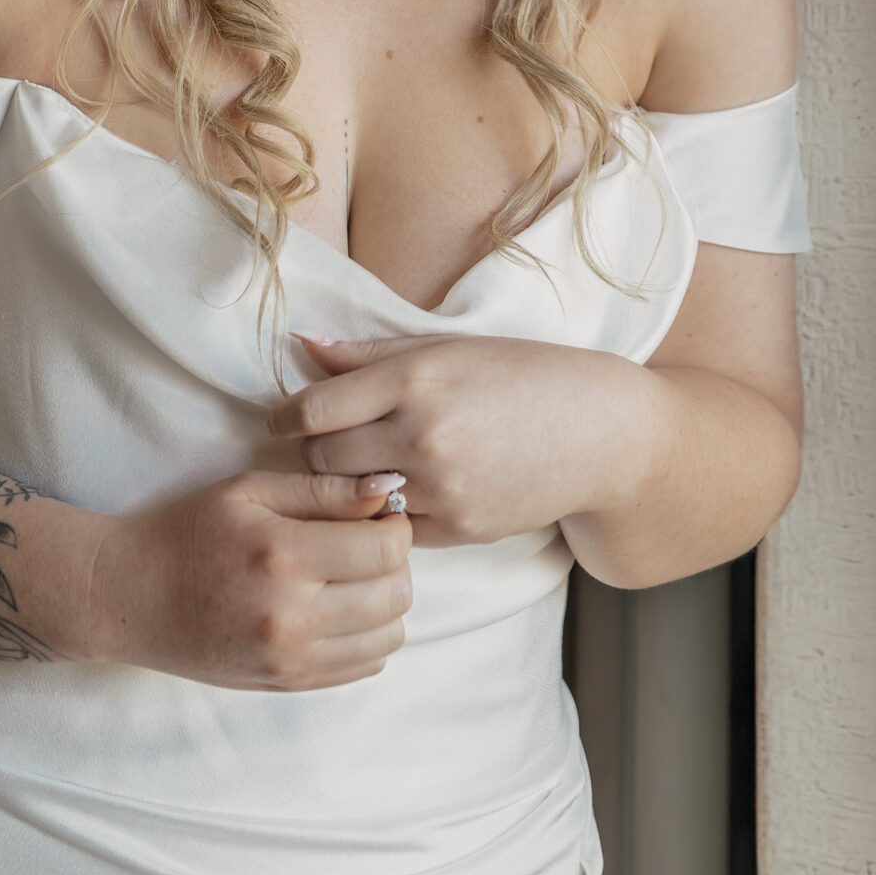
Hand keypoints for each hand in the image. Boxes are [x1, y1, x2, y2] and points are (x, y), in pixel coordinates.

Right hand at [81, 469, 413, 690]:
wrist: (132, 596)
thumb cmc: (188, 530)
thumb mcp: (249, 490)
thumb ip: (323, 490)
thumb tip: (388, 490)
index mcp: (284, 555)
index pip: (386, 548)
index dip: (395, 525)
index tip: (378, 513)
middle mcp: (293, 615)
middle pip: (396, 595)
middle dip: (395, 562)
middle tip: (368, 542)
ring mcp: (292, 658)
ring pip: (389, 637)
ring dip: (386, 603)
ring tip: (355, 577)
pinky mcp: (289, 683)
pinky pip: (364, 667)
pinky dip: (368, 637)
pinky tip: (339, 609)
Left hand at [265, 335, 654, 547]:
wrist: (597, 432)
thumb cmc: (519, 375)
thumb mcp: (445, 346)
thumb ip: (368, 353)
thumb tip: (302, 343)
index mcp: (414, 378)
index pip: (313, 408)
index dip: (284, 415)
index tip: (278, 419)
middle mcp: (421, 433)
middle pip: (321, 458)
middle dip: (311, 452)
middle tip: (319, 445)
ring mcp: (440, 487)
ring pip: (350, 499)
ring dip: (342, 488)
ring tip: (352, 472)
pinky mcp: (458, 529)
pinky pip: (390, 531)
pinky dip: (382, 516)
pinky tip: (394, 496)